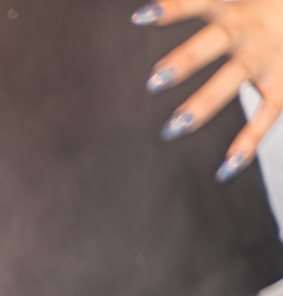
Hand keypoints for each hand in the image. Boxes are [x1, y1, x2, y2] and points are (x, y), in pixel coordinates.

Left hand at [136, 0, 282, 180]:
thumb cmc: (265, 14)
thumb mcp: (237, 4)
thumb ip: (203, 6)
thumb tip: (146, 12)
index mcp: (234, 11)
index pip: (201, 4)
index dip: (173, 8)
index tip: (139, 17)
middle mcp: (250, 32)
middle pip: (215, 41)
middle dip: (186, 60)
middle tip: (152, 82)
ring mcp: (267, 59)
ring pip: (234, 78)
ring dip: (204, 103)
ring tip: (173, 129)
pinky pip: (267, 114)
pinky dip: (248, 142)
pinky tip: (226, 169)